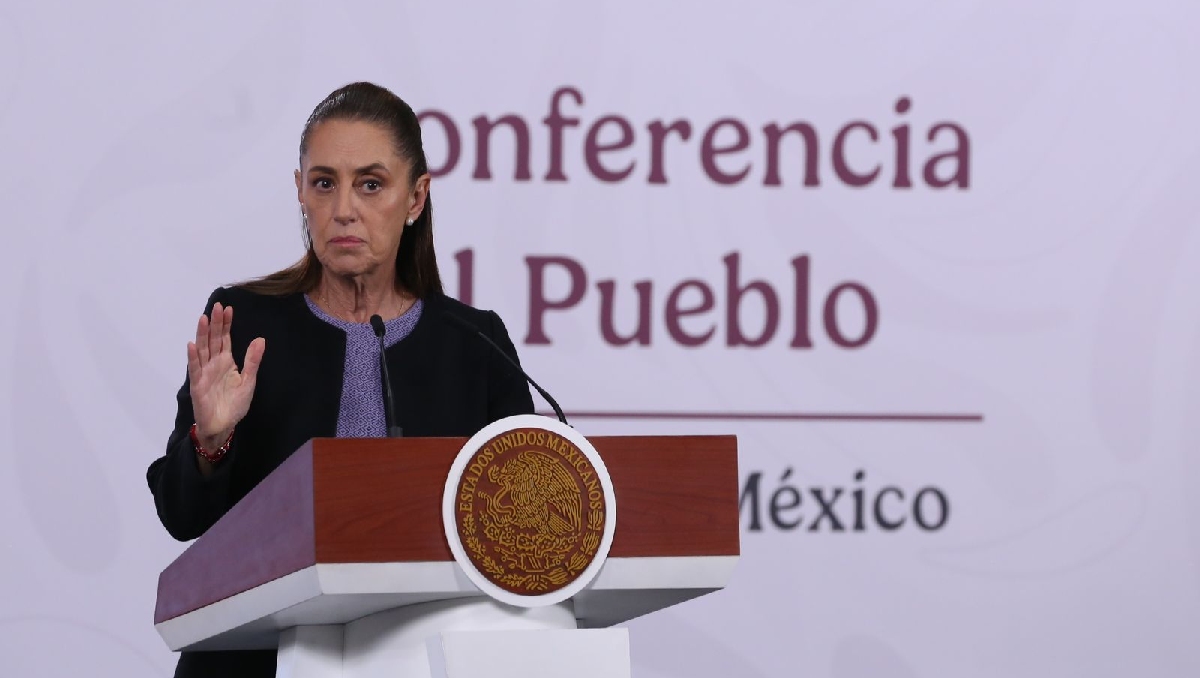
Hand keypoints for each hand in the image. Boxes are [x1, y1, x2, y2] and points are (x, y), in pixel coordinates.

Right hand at [187, 302, 265, 450]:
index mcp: (226, 362)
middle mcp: (213, 364)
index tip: (228, 308)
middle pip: (213, 340)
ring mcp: (204, 373)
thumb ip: (252, 360)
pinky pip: (195, 369)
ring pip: (202, 350)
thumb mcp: (248, 381)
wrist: (223, 425)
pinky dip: (193, 357)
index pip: (225, 338)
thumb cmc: (235, 404)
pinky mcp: (197, 384)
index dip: (226, 324)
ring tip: (203, 318)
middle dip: (215, 323)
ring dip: (202, 334)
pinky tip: (191, 345)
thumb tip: (260, 339)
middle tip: (216, 306)